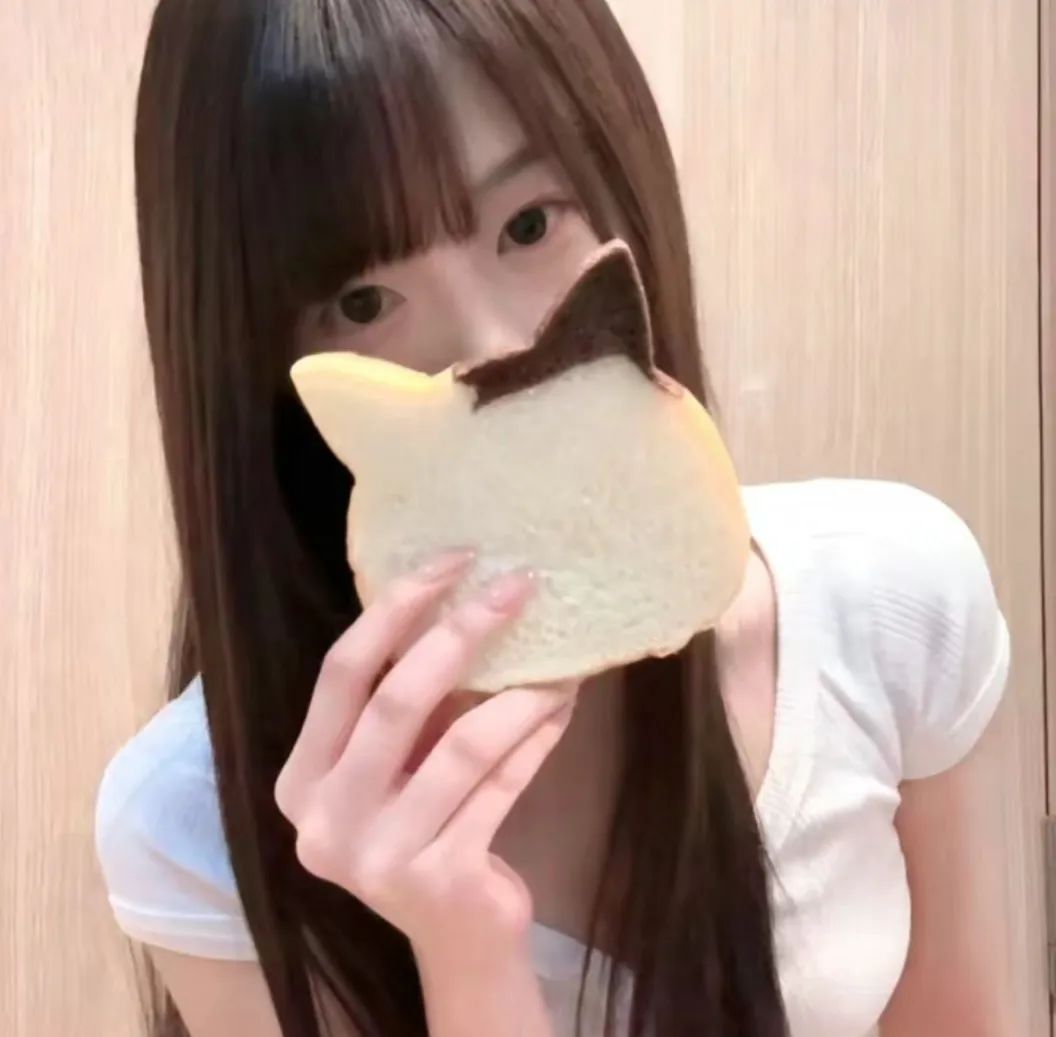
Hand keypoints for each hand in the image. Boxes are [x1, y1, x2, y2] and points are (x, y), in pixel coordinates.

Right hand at [274, 550, 577, 961]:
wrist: (457, 936)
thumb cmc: (423, 826)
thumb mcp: (396, 765)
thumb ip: (408, 701)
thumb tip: (467, 594)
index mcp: (301, 778)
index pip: (340, 673)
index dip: (394, 608)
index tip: (453, 558)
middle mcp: (324, 819)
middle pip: (396, 701)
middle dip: (463, 632)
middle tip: (518, 586)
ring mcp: (378, 857)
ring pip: (463, 745)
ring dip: (520, 692)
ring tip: (562, 658)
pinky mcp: (439, 879)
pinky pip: (501, 786)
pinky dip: (535, 739)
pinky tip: (562, 707)